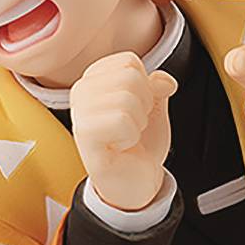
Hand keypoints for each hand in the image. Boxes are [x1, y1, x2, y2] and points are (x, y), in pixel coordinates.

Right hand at [70, 52, 176, 210]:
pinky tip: (120, 146)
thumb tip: (164, 80)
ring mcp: (79, 114)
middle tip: (134, 126)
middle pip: (130, 76)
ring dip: (138, 123)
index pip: (129, 61)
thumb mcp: (153, 109)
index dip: (146, 86)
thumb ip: (156, 86)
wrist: (133, 183)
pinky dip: (130, 136)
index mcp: (94, 79)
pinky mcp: (85, 136)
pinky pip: (121, 120)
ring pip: (127, 98)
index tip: (137, 109)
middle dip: (145, 104)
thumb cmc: (138, 146)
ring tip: (127, 137)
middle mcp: (81, 92)